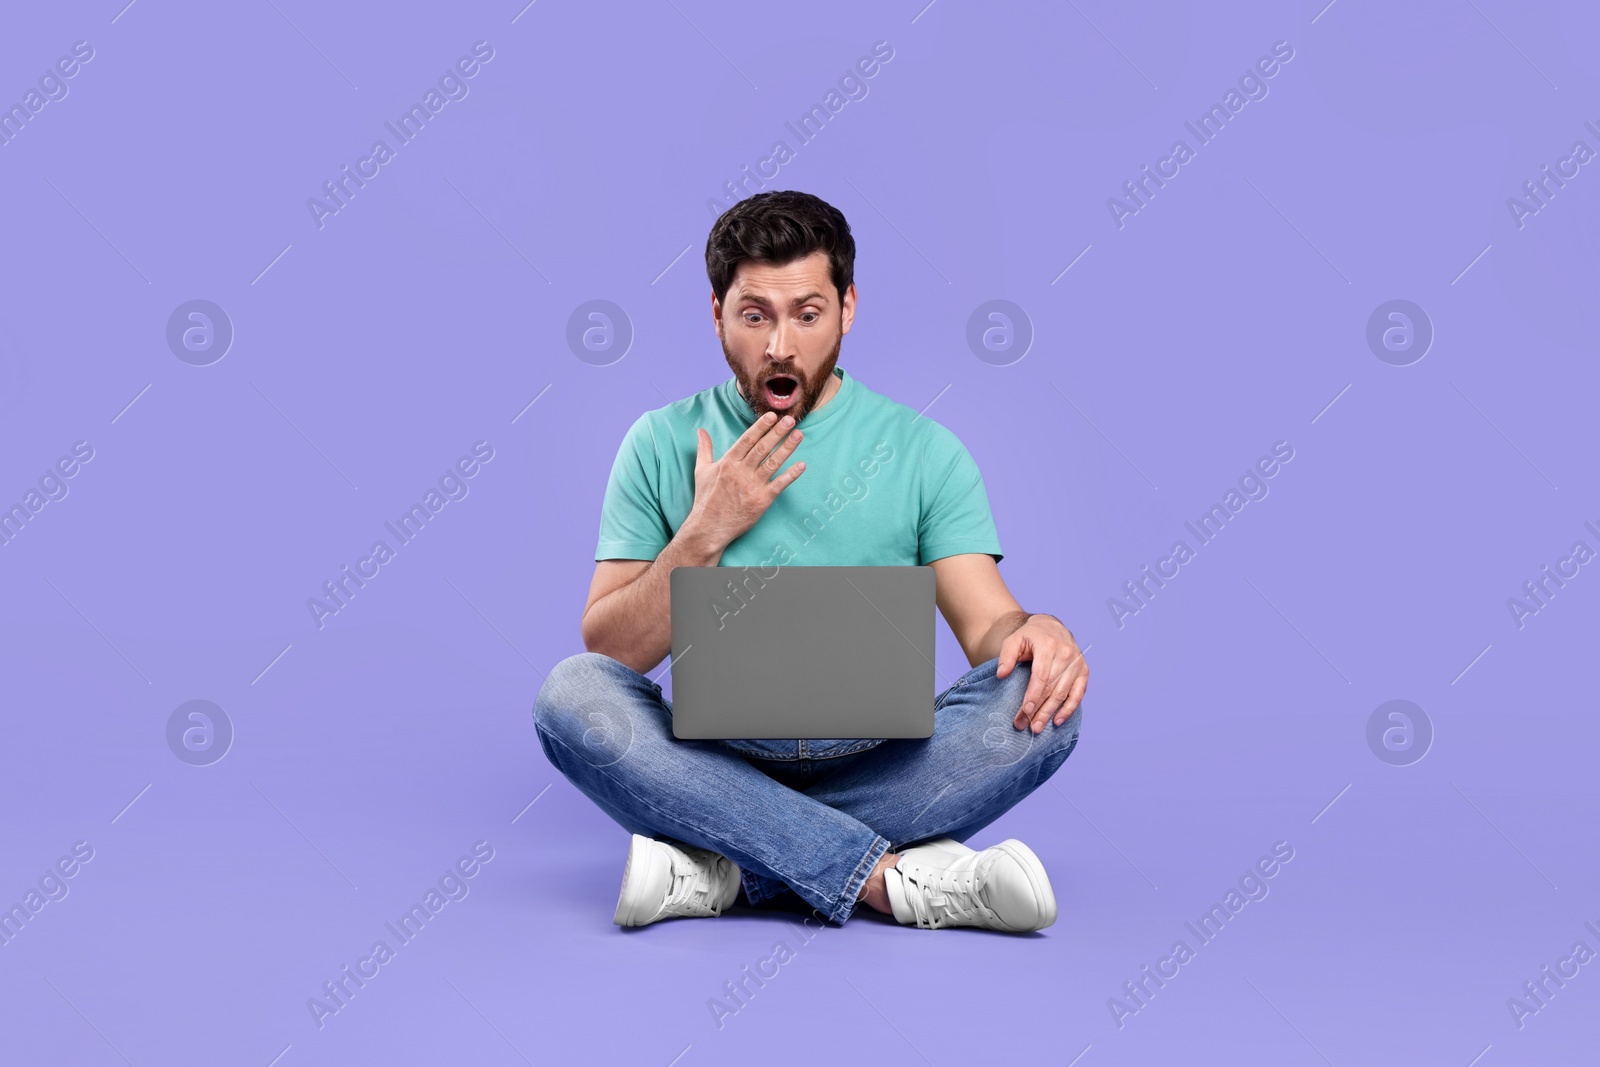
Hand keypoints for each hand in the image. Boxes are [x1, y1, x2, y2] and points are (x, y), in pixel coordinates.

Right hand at [684, 412, 804, 549]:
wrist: (709, 528)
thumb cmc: (706, 500)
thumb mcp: (701, 471)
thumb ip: (704, 449)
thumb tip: (700, 431)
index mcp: (727, 463)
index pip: (747, 440)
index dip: (760, 427)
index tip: (772, 415)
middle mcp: (741, 472)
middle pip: (762, 448)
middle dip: (777, 432)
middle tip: (790, 419)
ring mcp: (752, 486)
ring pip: (773, 463)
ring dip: (787, 448)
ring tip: (798, 434)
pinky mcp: (761, 501)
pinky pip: (779, 485)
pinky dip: (791, 475)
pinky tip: (801, 465)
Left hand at [997, 615, 1088, 732]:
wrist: (1051, 626)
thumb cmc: (1029, 636)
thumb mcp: (1013, 640)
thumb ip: (1006, 656)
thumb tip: (1001, 675)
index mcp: (1049, 646)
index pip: (1041, 676)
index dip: (1033, 695)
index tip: (1024, 711)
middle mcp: (1066, 654)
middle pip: (1052, 688)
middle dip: (1038, 709)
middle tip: (1025, 725)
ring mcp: (1077, 663)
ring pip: (1063, 693)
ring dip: (1050, 712)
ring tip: (1037, 727)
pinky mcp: (1084, 671)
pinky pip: (1078, 693)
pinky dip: (1069, 708)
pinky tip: (1057, 720)